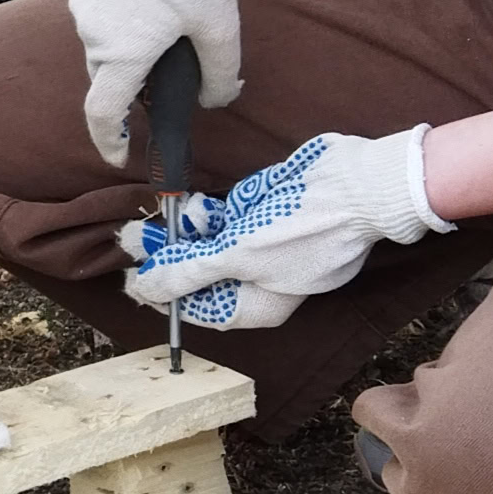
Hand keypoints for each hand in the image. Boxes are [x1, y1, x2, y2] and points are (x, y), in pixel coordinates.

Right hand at [69, 0, 243, 165]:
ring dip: (130, 47)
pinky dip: (123, 20)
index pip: (102, 113)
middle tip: (172, 73)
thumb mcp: (220, 24)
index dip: (108, 140)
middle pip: (108, 76)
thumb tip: (217, 97)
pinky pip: (102, 14)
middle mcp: (93, 33)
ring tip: (172, 24)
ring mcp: (85, 3)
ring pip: (105, 43)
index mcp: (122, 54)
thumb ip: (219, 73)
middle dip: (134, 85)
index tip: (120, 154)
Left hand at [117, 129, 447, 330]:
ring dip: (184, 230)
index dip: (164, 295)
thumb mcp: (238, 255)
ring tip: (158, 215)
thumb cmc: (303, 230)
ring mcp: (264, 246)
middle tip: (134, 236)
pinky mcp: (267, 215)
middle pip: (202, 276)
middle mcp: (259, 280)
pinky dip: (208, 213)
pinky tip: (190, 205)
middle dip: (168, 256)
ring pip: (211, 244)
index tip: (133, 276)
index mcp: (258, 305)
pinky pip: (228, 220)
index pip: (200, 309)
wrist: (359, 184)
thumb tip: (146, 291)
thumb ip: (189, 273)